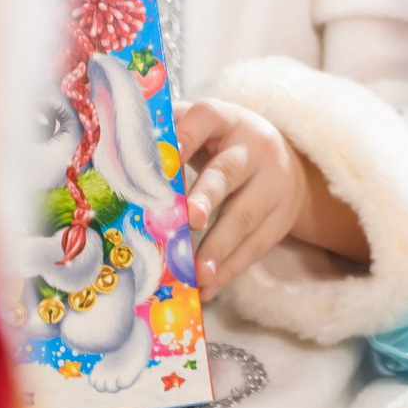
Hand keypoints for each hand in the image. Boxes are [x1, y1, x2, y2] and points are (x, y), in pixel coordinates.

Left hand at [175, 99, 309, 299]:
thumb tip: (118, 146)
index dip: (184, 138)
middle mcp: (253, 149)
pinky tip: (208, 287)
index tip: (162, 163)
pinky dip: (229, 270)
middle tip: (190, 220)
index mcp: (226, 120)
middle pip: (228, 173)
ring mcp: (272, 185)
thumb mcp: (206, 129)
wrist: (290, 166)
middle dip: (207, 196)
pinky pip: (255, 246)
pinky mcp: (279, 219)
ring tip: (196, 274)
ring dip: (218, 247)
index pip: (204, 120)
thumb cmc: (226, 147)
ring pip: (244, 216)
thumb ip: (170, 134)